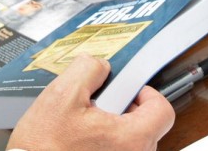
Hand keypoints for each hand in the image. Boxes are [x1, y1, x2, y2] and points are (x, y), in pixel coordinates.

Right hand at [8, 54, 173, 150]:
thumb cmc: (45, 145)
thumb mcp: (63, 93)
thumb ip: (88, 69)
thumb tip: (99, 66)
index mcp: (131, 138)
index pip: (162, 110)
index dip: (146, 92)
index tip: (128, 88)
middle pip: (148, 124)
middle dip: (124, 107)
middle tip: (98, 104)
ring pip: (132, 138)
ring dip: (113, 125)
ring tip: (85, 122)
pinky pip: (119, 149)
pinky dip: (105, 140)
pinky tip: (82, 136)